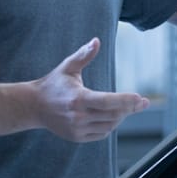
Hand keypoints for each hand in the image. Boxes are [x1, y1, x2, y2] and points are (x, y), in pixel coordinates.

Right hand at [32, 38, 148, 141]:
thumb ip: (84, 54)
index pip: (106, 101)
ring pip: (109, 125)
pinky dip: (110, 125)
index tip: (140, 98)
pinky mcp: (77, 137)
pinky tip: (113, 116)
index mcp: (78, 98)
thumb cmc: (53, 84)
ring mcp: (78, 129)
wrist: (34, 107)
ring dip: (120, 116)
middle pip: (112, 114)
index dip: (124, 100)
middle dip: (129, 108)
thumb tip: (97, 40)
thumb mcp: (68, 67)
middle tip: (142, 102)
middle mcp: (78, 116)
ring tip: (126, 107)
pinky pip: (102, 133)